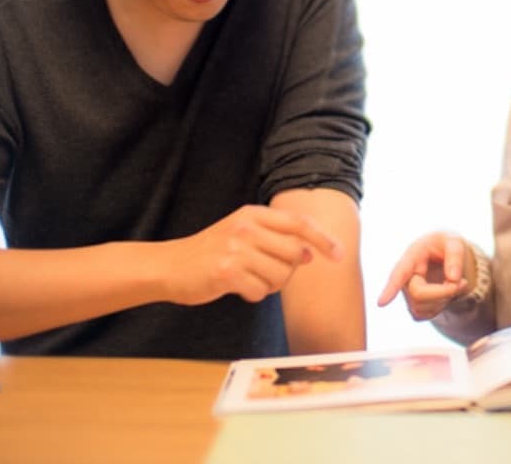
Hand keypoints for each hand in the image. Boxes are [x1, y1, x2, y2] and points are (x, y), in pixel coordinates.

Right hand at [160, 204, 343, 305]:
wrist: (170, 266)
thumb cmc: (212, 252)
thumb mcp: (244, 234)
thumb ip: (277, 239)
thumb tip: (311, 253)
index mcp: (253, 214)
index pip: (299, 223)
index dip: (323, 239)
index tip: (340, 255)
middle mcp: (247, 227)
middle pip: (294, 253)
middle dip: (288, 270)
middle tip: (265, 272)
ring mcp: (236, 249)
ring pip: (280, 275)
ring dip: (269, 285)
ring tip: (248, 278)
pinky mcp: (227, 271)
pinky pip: (261, 291)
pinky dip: (254, 295)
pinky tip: (238, 287)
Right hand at [377, 232, 473, 320]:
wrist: (444, 254)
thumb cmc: (446, 244)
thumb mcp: (454, 241)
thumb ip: (455, 255)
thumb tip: (453, 278)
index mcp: (412, 255)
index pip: (400, 273)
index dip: (391, 288)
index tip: (381, 303)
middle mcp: (405, 275)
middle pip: (418, 294)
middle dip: (444, 292)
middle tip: (463, 283)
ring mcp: (408, 292)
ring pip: (423, 308)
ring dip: (446, 299)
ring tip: (456, 283)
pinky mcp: (415, 305)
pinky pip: (427, 315)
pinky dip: (442, 306)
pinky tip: (447, 293)